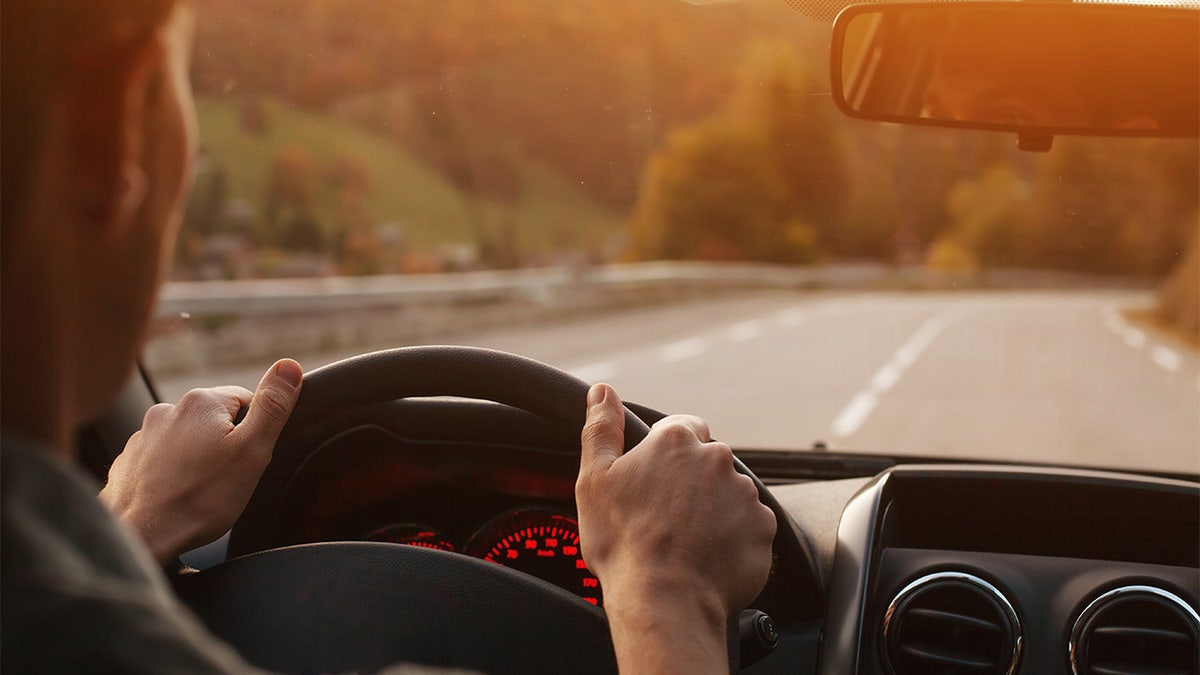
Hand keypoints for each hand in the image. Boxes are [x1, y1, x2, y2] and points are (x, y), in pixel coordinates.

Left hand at [99, 359, 302, 563]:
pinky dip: (172, 473)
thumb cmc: (200, 499)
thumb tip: (289, 366)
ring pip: (187, 440)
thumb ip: (272, 406)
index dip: (254, 433)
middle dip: (225, 445)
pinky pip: (161, 459)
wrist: (141, 538)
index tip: (247, 460)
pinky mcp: (129, 461)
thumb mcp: (252, 451)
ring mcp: (143, 435)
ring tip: (200, 491)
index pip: (247, 401)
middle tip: (227, 479)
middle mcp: (168, 410)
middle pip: (216, 420)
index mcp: (202, 402)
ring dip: (197, 458)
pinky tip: (176, 496)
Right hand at [576, 383, 775, 674]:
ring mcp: (745, 494)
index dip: (667, 452)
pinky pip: (749, 527)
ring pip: (729, 494)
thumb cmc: (622, 542)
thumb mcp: (594, 479)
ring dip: (713, 510)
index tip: (654, 480)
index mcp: (676, 440)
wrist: (664, 600)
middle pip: (707, 461)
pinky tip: (707, 557)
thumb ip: (600, 428)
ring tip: (685, 542)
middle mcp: (718, 458)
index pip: (683, 426)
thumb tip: (602, 392)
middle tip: (664, 517)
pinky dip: (732, 538)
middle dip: (690, 483)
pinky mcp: (763, 529)